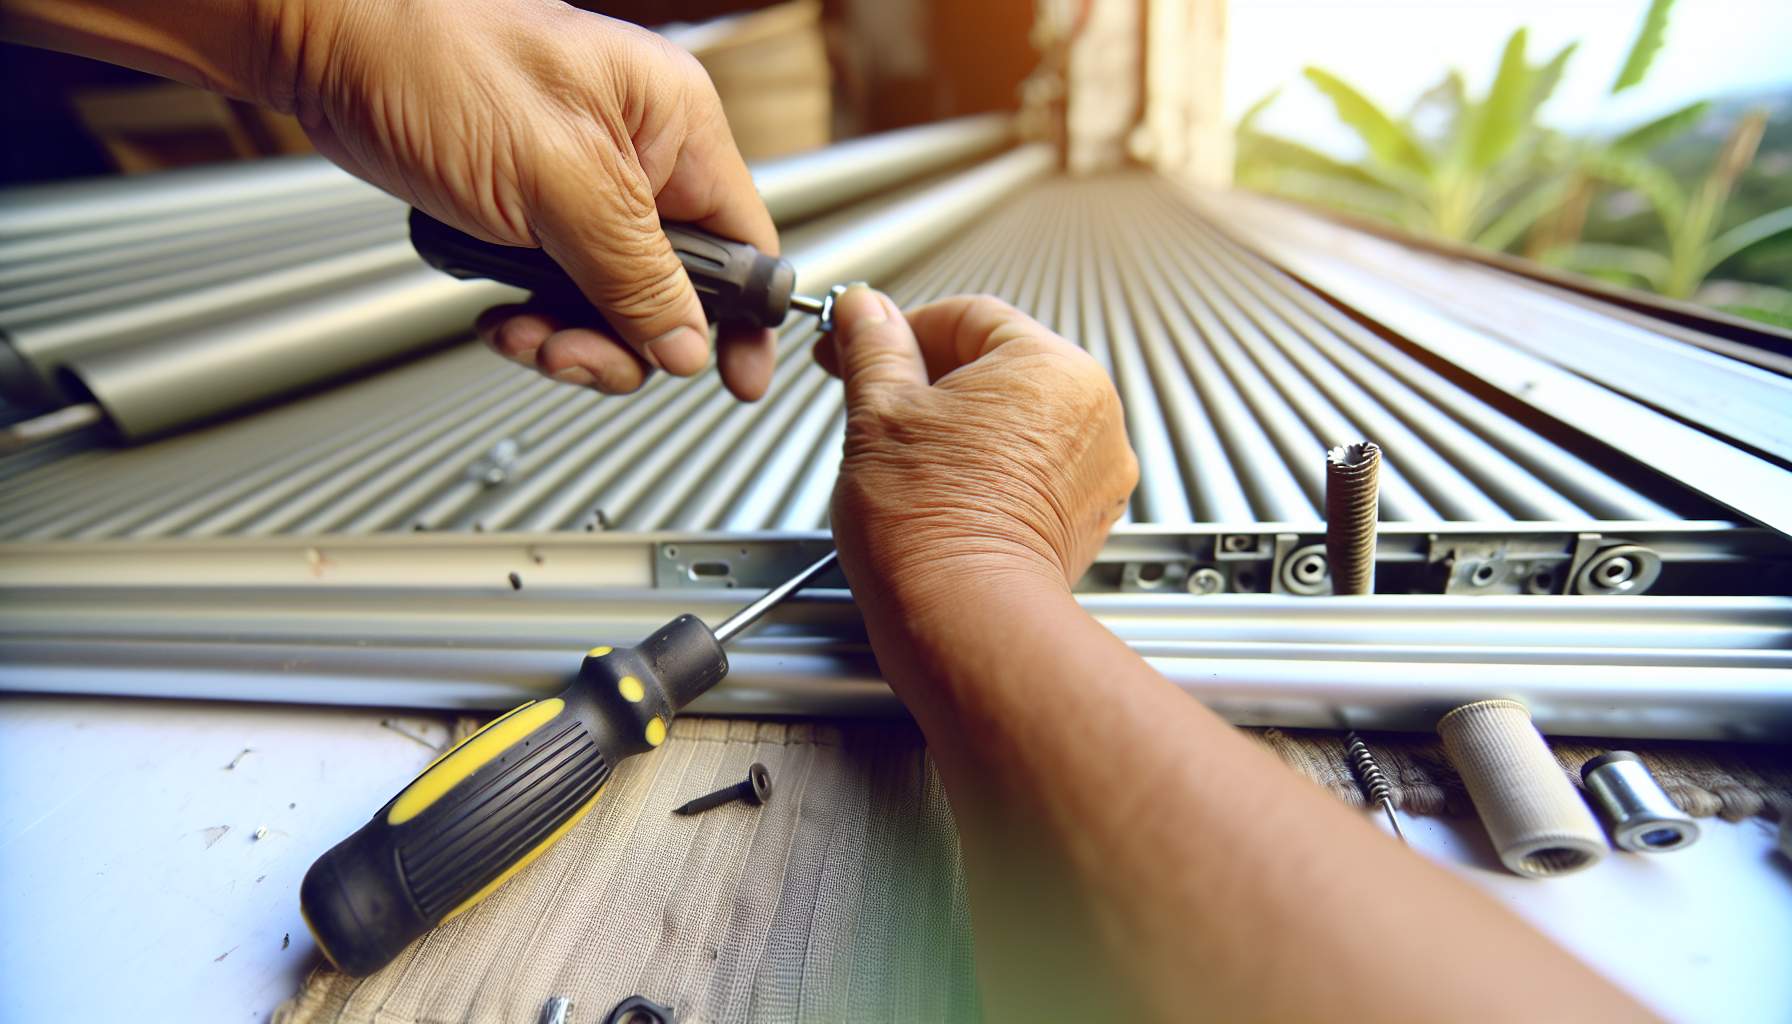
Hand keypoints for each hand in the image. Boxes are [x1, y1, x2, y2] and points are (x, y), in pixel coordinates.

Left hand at [278, 0, 778, 398]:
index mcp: (675, 124)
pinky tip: (501, 315)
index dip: (744, 317)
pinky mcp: (536, 211)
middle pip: (676, 290)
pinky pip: (564, 292)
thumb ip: (634, 271)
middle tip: (573, 350)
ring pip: (616, 303)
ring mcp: (587, 186)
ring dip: (571, 335)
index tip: (738, 377)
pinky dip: (535, 317)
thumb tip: (687, 343)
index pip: (745, 240)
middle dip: (625, 337)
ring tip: (522, 331)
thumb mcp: (558, 178)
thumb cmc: (436, 60)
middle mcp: (641, 155)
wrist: (332, 46)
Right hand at [817, 287, 1136, 615]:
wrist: (961, 618)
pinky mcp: (1087, 518)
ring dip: (963, 427)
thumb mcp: (879, 412)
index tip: (862, 344)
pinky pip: (1036, 471)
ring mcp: (1098, 469)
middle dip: (933, 380)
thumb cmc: (928, 525)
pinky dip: (993, 472)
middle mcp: (1092, 411)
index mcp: (1050, 366)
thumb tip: (864, 311)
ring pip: (1018, 420)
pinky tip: (947, 492)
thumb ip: (874, 346)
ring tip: (911, 459)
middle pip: (999, 365)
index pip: (968, 316)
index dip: (902, 328)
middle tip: (877, 403)